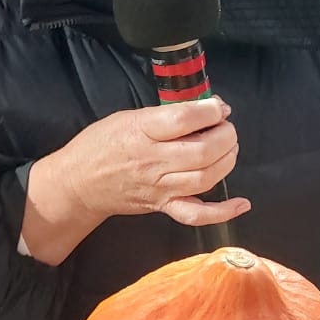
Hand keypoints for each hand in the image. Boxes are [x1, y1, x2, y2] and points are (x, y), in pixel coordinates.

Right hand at [30, 97, 246, 231]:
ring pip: (206, 178)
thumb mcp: (128, 117)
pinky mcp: (163, 206)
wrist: (78, 184)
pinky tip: (241, 203)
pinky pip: (197, 214)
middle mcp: (153, 162)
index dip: (210, 110)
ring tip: (229, 147)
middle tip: (226, 127)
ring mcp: (160, 187)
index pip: (185, 119)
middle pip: (202, 151)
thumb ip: (165, 114)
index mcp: (142, 132)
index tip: (218, 106)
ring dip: (227, 161)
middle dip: (225, 135)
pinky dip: (222, 212)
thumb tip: (204, 108)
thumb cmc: (101, 145)